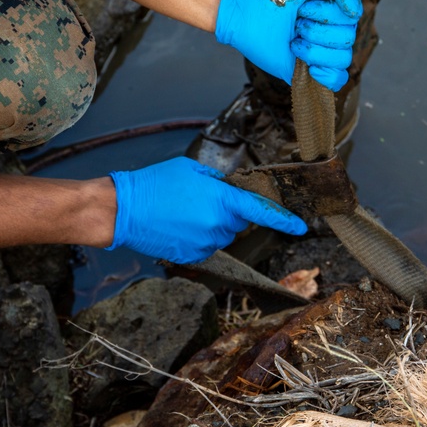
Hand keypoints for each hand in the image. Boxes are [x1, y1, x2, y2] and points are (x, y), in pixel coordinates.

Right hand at [107, 157, 306, 263]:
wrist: (124, 210)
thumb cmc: (155, 184)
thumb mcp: (191, 170)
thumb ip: (217, 181)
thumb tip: (229, 189)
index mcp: (222, 199)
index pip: (262, 211)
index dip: (284, 219)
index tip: (301, 226)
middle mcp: (218, 224)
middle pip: (239, 221)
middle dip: (227, 212)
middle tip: (199, 200)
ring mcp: (206, 243)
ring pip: (222, 234)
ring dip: (211, 224)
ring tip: (183, 213)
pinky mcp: (193, 256)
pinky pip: (207, 246)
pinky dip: (198, 237)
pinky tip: (178, 226)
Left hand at [215, 0, 362, 91]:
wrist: (245, 11)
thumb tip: (355, 13)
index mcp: (337, 11)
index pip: (352, 19)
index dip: (327, 14)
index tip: (304, 6)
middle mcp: (333, 32)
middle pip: (347, 40)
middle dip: (316, 30)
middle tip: (295, 23)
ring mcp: (322, 52)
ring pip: (341, 60)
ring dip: (313, 49)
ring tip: (293, 40)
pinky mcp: (309, 70)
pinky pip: (337, 79)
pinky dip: (326, 74)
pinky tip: (309, 67)